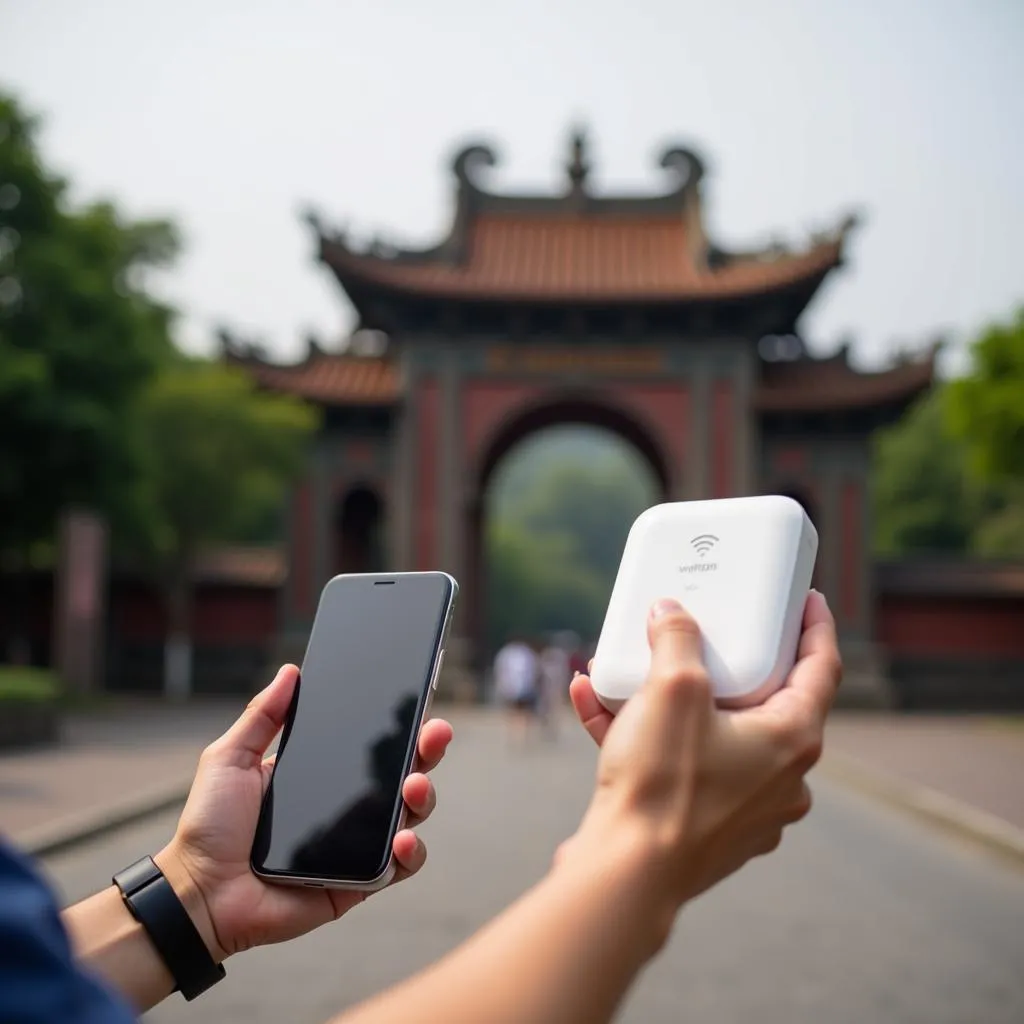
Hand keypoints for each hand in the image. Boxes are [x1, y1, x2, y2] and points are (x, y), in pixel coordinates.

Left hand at [153, 664, 452, 960]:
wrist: (199, 893)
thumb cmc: (209, 827)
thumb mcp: (231, 758)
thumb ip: (262, 716)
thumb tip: (290, 671)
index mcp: (322, 773)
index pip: (371, 744)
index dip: (399, 725)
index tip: (418, 703)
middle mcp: (346, 806)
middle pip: (403, 773)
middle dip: (428, 750)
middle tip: (435, 734)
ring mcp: (356, 844)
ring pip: (410, 815)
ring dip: (424, 797)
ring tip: (414, 786)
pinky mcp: (359, 882)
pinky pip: (399, 866)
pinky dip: (410, 852)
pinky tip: (401, 840)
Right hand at [563, 591, 840, 908]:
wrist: (627, 873)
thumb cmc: (664, 784)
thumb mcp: (672, 688)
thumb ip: (676, 638)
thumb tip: (670, 612)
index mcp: (792, 740)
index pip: (822, 669)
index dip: (816, 627)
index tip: (809, 601)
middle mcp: (781, 778)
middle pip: (762, 701)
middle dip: (723, 663)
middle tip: (707, 633)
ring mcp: (746, 807)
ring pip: (710, 732)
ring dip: (666, 698)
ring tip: (624, 668)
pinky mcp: (707, 825)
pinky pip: (680, 762)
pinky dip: (645, 734)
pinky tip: (594, 704)